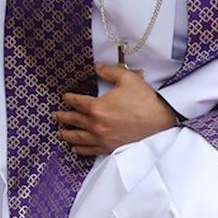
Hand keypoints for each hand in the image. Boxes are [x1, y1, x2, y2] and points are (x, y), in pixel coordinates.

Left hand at [51, 63, 177, 157]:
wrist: (161, 120)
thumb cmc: (145, 99)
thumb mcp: (127, 78)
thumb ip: (109, 71)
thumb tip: (97, 67)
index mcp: (97, 108)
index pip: (77, 102)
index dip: (69, 99)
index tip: (65, 97)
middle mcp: (96, 125)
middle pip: (74, 121)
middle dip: (63, 117)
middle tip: (56, 116)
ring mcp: (102, 138)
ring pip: (78, 138)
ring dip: (67, 134)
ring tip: (61, 133)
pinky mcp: (110, 148)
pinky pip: (90, 150)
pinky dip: (80, 149)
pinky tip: (75, 148)